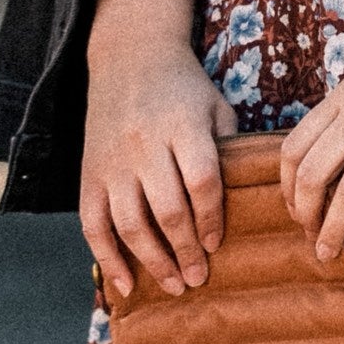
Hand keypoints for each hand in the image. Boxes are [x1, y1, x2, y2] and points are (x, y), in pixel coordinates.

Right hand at [81, 0, 232, 297]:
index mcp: (181, 127)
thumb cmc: (185, 90)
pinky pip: (93, 224)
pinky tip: (126, 285)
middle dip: (185, 251)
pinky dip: (107, 258)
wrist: (128, 58)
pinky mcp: (88, 174)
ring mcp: (112, 162)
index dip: (211, 218)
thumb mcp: (216, 107)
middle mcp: (144, 146)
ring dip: (152, 262)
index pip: (201, 181)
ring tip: (176, 285)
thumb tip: (255, 204)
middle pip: (166, 209)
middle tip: (200, 279)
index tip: (217, 244)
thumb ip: (230, 151)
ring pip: (129, 223)